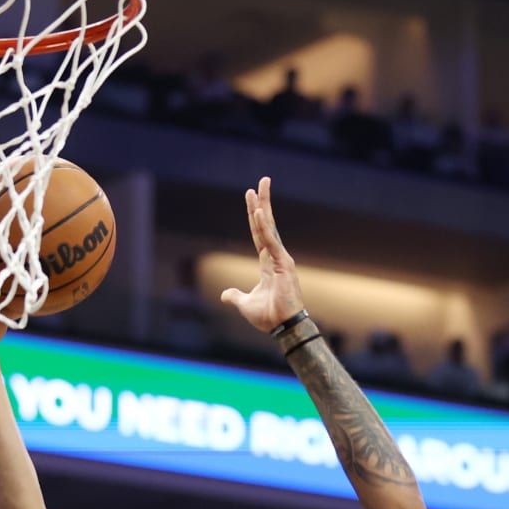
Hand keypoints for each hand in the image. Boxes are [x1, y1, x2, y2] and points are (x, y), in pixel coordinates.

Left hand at [220, 177, 304, 331]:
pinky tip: (258, 212)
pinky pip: (270, 241)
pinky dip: (264, 227)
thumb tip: (224, 294)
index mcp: (267, 264)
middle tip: (261, 181)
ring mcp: (280, 259)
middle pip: (266, 224)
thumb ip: (235, 296)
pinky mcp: (283, 263)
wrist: (282, 328)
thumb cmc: (269, 317)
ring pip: (269, 228)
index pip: (259, 234)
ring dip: (263, 206)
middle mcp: (276, 257)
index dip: (255, 216)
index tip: (251, 198)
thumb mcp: (245, 304)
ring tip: (259, 187)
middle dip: (262, 202)